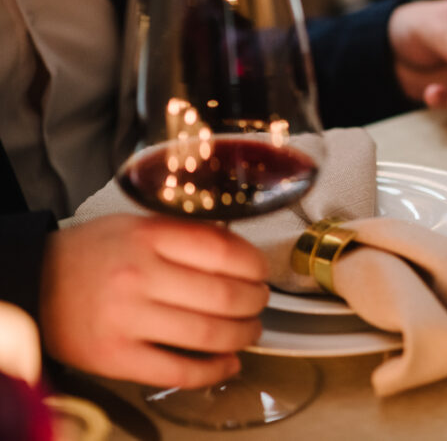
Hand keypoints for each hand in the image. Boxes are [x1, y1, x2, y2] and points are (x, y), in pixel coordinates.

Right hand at [39, 215, 268, 388]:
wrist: (34, 283)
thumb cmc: (94, 254)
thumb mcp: (139, 226)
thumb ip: (187, 235)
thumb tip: (240, 250)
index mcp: (148, 237)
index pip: (224, 251)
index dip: (255, 265)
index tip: (262, 271)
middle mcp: (138, 276)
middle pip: (225, 295)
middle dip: (256, 302)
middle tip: (260, 302)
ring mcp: (126, 320)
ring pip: (209, 334)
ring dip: (243, 336)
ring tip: (249, 331)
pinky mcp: (115, 358)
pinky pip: (178, 371)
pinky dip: (213, 370)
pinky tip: (227, 363)